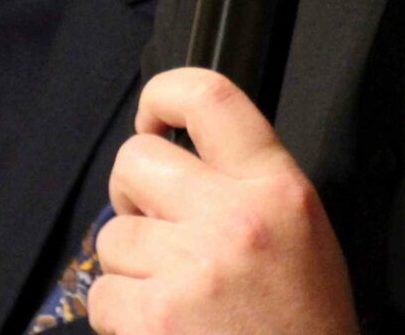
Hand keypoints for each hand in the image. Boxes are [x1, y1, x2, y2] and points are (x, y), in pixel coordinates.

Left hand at [86, 68, 355, 334]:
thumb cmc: (302, 319)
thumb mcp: (301, 228)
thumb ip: (246, 182)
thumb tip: (173, 157)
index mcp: (277, 187)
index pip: (210, 97)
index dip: (164, 92)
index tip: (151, 114)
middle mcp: (234, 218)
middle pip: (136, 160)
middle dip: (132, 194)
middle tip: (154, 224)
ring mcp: (191, 268)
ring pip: (113, 236)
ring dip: (130, 265)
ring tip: (173, 292)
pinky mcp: (156, 318)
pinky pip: (103, 295)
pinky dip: (121, 314)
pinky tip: (162, 325)